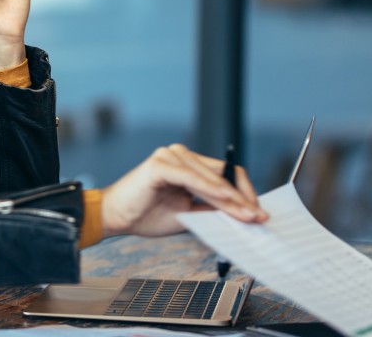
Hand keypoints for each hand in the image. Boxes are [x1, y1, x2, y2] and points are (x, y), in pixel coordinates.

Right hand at [99, 144, 268, 237]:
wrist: (113, 217)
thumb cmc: (143, 214)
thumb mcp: (187, 214)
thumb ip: (210, 209)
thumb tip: (241, 215)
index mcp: (186, 164)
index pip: (225, 174)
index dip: (244, 193)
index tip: (256, 213)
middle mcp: (179, 154)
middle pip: (223, 174)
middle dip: (243, 198)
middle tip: (258, 217)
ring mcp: (169, 156)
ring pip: (211, 178)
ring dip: (231, 198)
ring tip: (246, 215)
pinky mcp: (159, 165)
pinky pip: (191, 178)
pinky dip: (210, 189)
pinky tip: (225, 200)